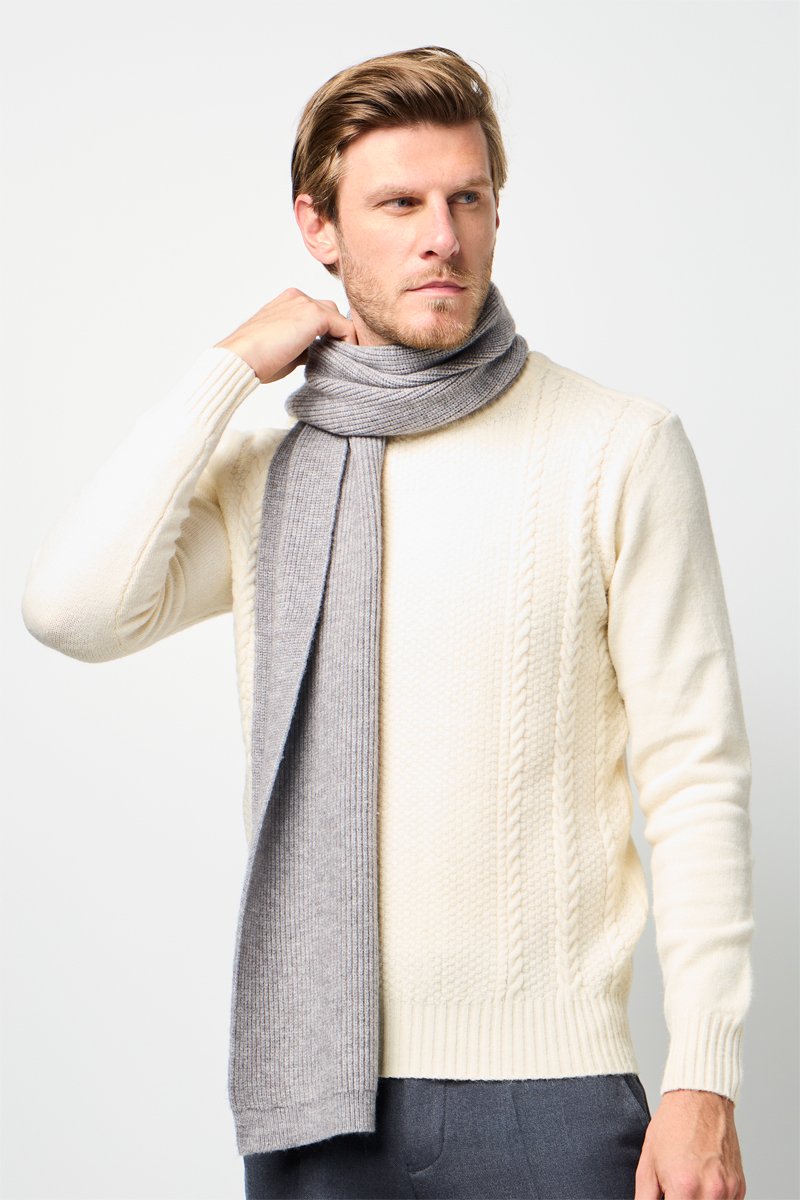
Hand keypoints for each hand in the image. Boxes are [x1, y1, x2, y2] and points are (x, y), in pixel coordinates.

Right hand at [214, 287, 357, 383]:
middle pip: (330, 311)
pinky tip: (344, 359)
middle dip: (334, 333)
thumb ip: (303, 346)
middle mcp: (296, 297)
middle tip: (337, 357)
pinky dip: (349, 343)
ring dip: (341, 338)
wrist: (242, 358)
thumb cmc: (256, 359)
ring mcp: (306, 303)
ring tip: (341, 360)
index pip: (315, 312)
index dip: (324, 333)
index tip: (328, 354)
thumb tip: (319, 353)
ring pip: (338, 318)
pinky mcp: (315, 315)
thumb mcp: (284, 349)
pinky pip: (345, 328)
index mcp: (286, 302)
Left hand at [635, 1089, 745, 1198]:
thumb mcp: (648, 1163)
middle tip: (674, 1190)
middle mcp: (711, 1192)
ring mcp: (729, 1190)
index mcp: (685, 1188)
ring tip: (688, 1185)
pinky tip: (702, 1185)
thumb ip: (645, 1198)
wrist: (700, 1098)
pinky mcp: (739, 1187)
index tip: (666, 1196)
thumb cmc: (672, 1125)